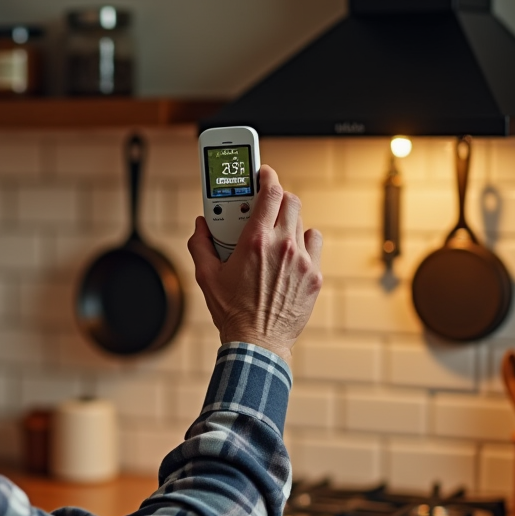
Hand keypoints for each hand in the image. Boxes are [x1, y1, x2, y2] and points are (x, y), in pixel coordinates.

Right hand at [187, 165, 322, 364]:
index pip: (270, 191)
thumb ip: (200, 244)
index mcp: (255, 240)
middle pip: (290, 200)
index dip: (267, 176)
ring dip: (287, 222)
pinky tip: (289, 253)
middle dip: (277, 197)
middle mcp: (282, 245)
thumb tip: (200, 226)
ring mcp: (302, 260)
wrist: (258, 342)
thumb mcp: (206, 275)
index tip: (262, 173)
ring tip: (273, 236)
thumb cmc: (231, 311)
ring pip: (302, 222)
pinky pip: (313, 244)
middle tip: (264, 204)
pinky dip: (303, 242)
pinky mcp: (314, 275)